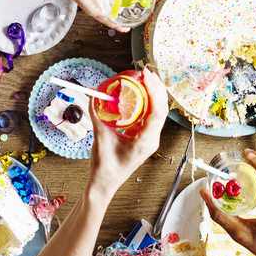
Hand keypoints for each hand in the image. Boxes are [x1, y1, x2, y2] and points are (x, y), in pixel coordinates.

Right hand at [89, 69, 168, 195]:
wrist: (105, 184)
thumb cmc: (105, 167)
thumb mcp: (100, 138)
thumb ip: (97, 116)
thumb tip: (93, 95)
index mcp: (146, 141)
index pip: (156, 112)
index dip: (154, 91)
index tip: (146, 76)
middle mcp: (152, 139)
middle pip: (162, 109)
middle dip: (156, 88)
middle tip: (146, 72)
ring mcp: (149, 139)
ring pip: (158, 112)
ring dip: (153, 94)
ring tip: (145, 78)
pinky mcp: (144, 138)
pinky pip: (149, 117)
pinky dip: (146, 103)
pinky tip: (139, 93)